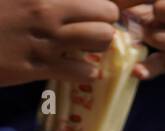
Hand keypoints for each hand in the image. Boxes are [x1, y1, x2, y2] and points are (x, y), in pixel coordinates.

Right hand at [0, 0, 121, 86]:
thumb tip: (75, 3)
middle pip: (107, 12)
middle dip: (106, 20)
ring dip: (100, 44)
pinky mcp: (38, 67)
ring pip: (102, 38)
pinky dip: (87, 72)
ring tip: (87, 46)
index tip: (100, 10)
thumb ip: (54, 0)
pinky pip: (84, 71)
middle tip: (93, 26)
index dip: (104, 3)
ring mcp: (45, 40)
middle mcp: (45, 11)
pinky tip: (77, 68)